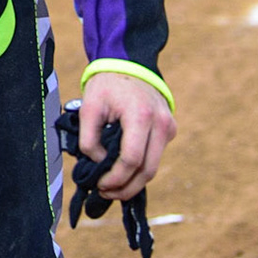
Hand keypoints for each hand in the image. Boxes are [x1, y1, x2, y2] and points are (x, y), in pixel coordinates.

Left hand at [79, 72, 175, 201]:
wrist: (130, 63)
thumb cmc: (107, 84)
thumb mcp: (89, 107)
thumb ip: (89, 139)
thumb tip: (99, 164)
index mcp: (141, 115)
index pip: (132, 159)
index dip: (115, 178)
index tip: (98, 184)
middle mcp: (161, 124)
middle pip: (147, 170)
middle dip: (126, 188)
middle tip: (105, 193)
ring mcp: (168, 128)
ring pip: (154, 168)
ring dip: (133, 183)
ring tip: (112, 189)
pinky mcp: (169, 130)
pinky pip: (155, 157)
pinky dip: (139, 170)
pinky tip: (123, 175)